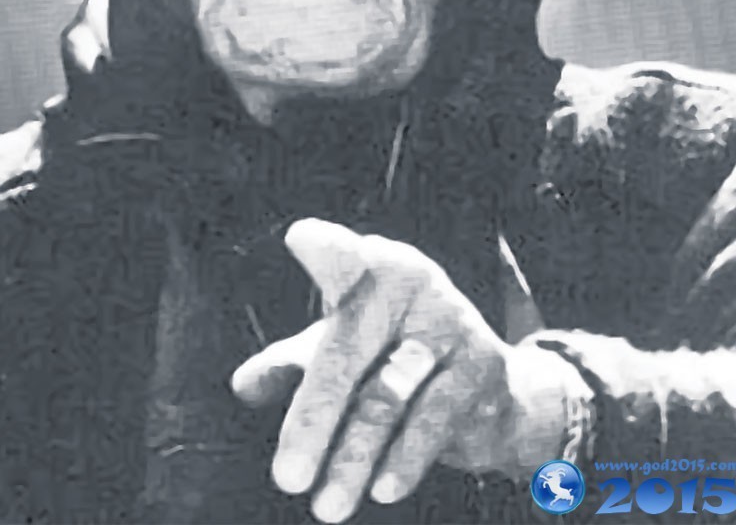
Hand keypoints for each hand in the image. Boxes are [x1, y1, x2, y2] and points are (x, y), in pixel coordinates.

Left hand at [230, 218, 576, 522]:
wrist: (492, 386)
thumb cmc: (395, 353)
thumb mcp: (342, 348)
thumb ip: (292, 363)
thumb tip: (243, 385)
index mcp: (373, 267)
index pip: (343, 256)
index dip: (326, 247)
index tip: (301, 237)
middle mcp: (413, 287)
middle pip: (350, 347)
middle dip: (315, 415)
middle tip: (286, 476)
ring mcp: (449, 326)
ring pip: (388, 395)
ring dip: (353, 456)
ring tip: (324, 504)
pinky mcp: (479, 370)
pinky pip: (433, 420)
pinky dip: (405, 458)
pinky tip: (382, 489)